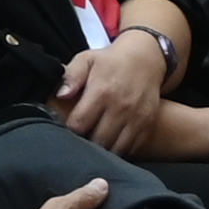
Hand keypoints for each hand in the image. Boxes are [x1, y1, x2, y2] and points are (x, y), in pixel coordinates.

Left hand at [51, 30, 169, 146]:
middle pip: (97, 141)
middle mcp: (120, 107)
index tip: (69, 126)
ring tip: (96, 140)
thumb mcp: (86, 59)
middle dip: (86, 143)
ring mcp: (136, 118)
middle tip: (82, 137)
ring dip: (103, 149)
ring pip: (115, 149)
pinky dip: (120, 149)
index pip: (79, 124)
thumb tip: (60, 95)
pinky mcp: (148, 125)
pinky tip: (112, 140)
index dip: (71, 129)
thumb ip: (71, 76)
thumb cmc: (110, 61)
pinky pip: (131, 148)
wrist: (145, 59)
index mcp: (101, 92)